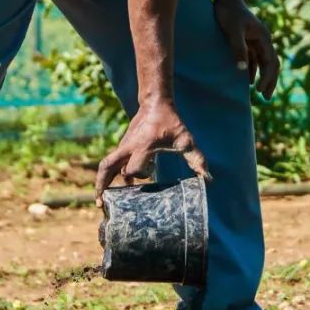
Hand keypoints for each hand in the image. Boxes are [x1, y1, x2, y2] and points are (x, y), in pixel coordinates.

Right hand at [95, 100, 209, 203]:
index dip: (140, 175)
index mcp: (143, 146)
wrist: (155, 104)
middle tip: (103, 205)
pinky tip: (116, 190)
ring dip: (101, 183)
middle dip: (103, 186)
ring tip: (101, 203)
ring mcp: (123, 147)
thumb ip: (196, 159)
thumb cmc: (171, 123)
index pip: (134, 168)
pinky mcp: (123, 148)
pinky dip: (109, 176)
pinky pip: (111, 163)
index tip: (152, 174)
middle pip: (107, 167)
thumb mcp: (185, 140)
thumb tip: (208, 179)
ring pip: (106, 166)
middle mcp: (128, 147)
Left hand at [213, 0, 279, 98]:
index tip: (261, 91)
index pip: (270, 62)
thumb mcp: (232, 31)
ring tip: (260, 93)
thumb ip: (238, 49)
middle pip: (271, 64)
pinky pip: (254, 58)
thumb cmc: (228, 12)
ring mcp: (255, 40)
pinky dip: (253, 69)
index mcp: (263, 37)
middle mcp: (263, 39)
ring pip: (263, 62)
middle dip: (270, 81)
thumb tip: (242, 70)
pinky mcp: (247, 40)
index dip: (268, 78)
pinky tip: (248, 80)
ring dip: (263, 77)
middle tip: (266, 97)